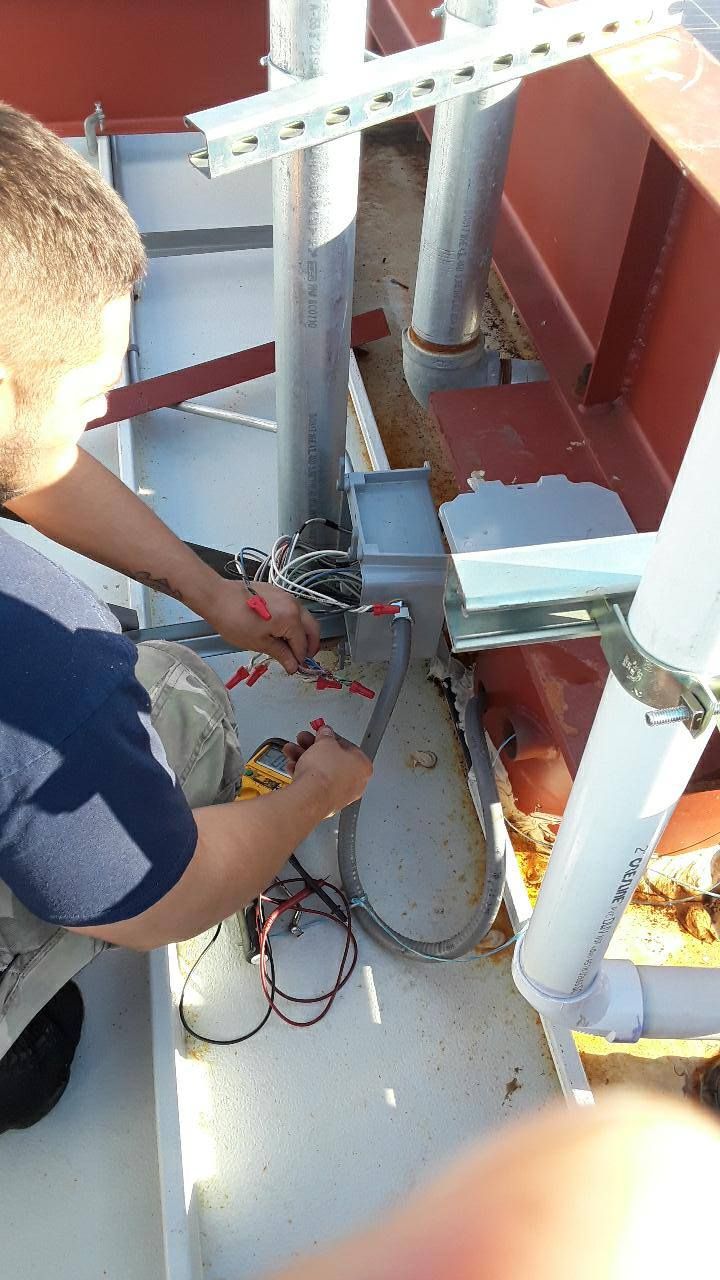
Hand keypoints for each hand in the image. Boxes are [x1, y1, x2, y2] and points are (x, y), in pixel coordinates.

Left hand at [204, 580, 320, 673]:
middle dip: (310, 646)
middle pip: (312, 628)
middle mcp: (294, 605)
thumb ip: (281, 654)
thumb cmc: (235, 621)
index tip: (293, 668)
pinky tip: (282, 632)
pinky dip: (294, 623)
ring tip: (290, 647)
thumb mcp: (259, 643)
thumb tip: (293, 666)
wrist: (218, 597)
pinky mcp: (279, 592)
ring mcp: (287, 596)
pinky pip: (294, 610)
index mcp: (291, 618)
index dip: (299, 659)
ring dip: (303, 634)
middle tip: (300, 659)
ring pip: (305, 618)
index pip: (302, 644)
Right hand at [284, 726, 372, 811]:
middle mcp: (355, 782)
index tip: (320, 734)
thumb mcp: (325, 742)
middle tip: (304, 741)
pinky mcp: (325, 801)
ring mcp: (340, 793)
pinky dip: (304, 774)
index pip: (347, 747)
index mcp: (363, 766)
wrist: (310, 796)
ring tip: (293, 752)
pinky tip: (294, 767)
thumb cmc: (324, 773)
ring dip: (305, 759)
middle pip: (332, 759)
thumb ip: (326, 735)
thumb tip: (325, 733)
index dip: (330, 738)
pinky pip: (315, 784)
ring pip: (321, 771)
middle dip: (314, 748)